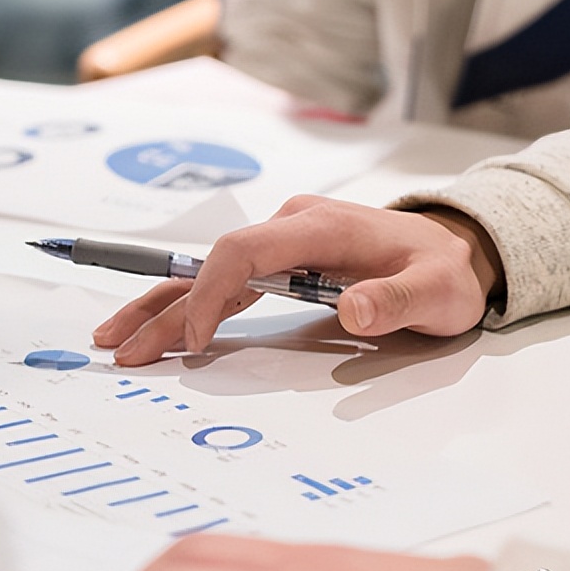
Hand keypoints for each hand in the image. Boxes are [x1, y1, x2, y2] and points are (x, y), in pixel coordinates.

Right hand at [93, 196, 502, 365]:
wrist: (451, 250)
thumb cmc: (442, 271)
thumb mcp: (437, 291)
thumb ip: (398, 300)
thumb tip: (352, 309)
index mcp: (318, 227)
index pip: (243, 252)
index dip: (211, 293)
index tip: (197, 340)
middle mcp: (290, 228)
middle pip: (209, 264)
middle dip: (163, 306)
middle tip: (119, 344)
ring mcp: (281, 244)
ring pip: (207, 275)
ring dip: (162, 307)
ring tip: (118, 338)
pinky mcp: (279, 263)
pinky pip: (224, 284)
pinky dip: (189, 308)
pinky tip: (160, 329)